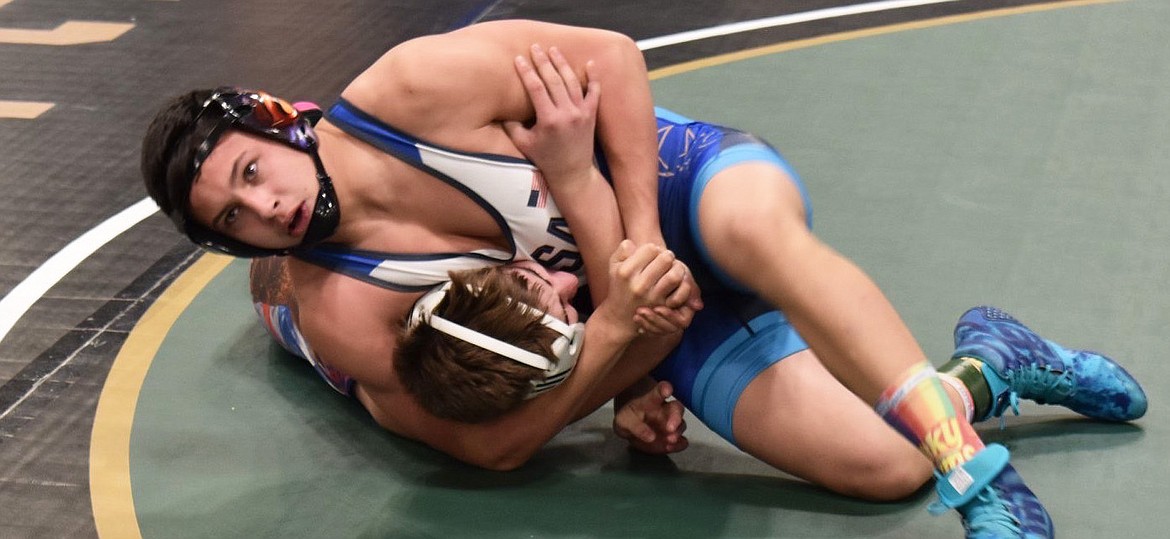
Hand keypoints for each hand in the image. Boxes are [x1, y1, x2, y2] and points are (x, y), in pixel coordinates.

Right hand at [503, 44, 600, 185]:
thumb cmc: (545, 159)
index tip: (519, 58)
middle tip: (535, 47)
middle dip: (543, 61)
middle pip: (554, 80)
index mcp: (549, 120)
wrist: (572, 173)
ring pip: (572, 82)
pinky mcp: (592, 115)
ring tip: (553, 50)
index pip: (536, 88)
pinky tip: (589, 63)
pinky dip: (593, 77)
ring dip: (562, 64)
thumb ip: (511, 125)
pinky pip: (594, 92)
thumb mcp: (523, 143)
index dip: (526, 71)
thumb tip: (501, 108)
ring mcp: (582, 113)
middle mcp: (567, 113)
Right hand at [597, 241, 687, 336]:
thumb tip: (633, 244)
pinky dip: (683, 284)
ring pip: (675, 275)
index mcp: (625, 272)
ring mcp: (651, 297)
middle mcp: (638, 285)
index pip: (650, 249)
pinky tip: (677, 282)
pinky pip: (681, 293)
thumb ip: (622, 250)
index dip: (654, 249)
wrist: (620, 316)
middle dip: (668, 256)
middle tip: (666, 260)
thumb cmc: (620, 285)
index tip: (652, 255)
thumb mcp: (614, 266)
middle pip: (665, 259)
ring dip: (678, 269)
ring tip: (673, 269)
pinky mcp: (662, 307)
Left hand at [614, 381, 688, 454]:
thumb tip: (650, 437)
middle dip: (676, 417)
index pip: (660, 390)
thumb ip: (634, 426)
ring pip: (681, 425)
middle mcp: (665, 410)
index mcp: (651, 399)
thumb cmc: (628, 417)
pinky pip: (681, 441)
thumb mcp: (623, 420)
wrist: (630, 428)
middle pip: (676, 408)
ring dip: (677, 432)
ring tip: (670, 440)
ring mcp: (671, 424)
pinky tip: (672, 447)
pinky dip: (679, 445)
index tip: (667, 389)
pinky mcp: (673, 438)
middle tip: (670, 427)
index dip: (664, 389)